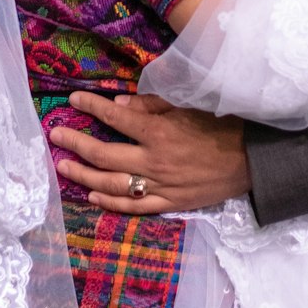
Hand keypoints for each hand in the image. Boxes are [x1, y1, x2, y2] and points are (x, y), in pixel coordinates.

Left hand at [47, 92, 250, 213]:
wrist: (251, 160)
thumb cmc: (223, 126)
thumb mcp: (190, 106)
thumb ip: (153, 106)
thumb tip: (118, 106)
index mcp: (160, 132)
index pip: (116, 119)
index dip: (92, 107)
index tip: (73, 100)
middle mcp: (154, 161)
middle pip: (105, 155)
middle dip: (77, 144)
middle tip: (56, 136)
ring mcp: (160, 186)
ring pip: (112, 185)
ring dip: (84, 176)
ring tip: (64, 167)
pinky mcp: (169, 204)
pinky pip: (134, 207)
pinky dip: (110, 203)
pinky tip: (93, 197)